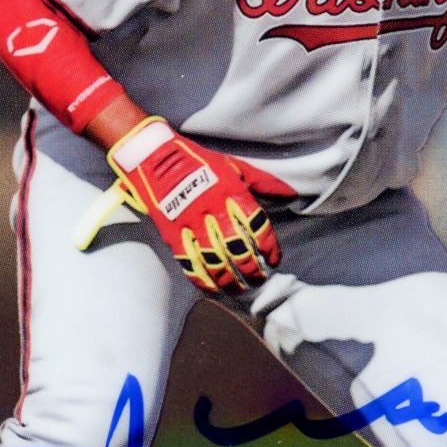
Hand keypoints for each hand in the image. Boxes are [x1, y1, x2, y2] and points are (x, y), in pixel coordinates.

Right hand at [102, 119, 281, 294]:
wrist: (155, 157)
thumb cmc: (199, 161)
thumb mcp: (234, 166)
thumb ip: (263, 182)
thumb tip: (291, 194)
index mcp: (231, 190)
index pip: (256, 224)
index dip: (268, 246)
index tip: (274, 259)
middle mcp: (213, 207)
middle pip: (237, 246)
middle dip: (250, 268)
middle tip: (259, 279)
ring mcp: (191, 221)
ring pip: (214, 258)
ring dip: (228, 279)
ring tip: (239, 289)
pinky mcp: (172, 232)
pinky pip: (188, 261)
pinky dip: (201, 278)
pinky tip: (212, 288)